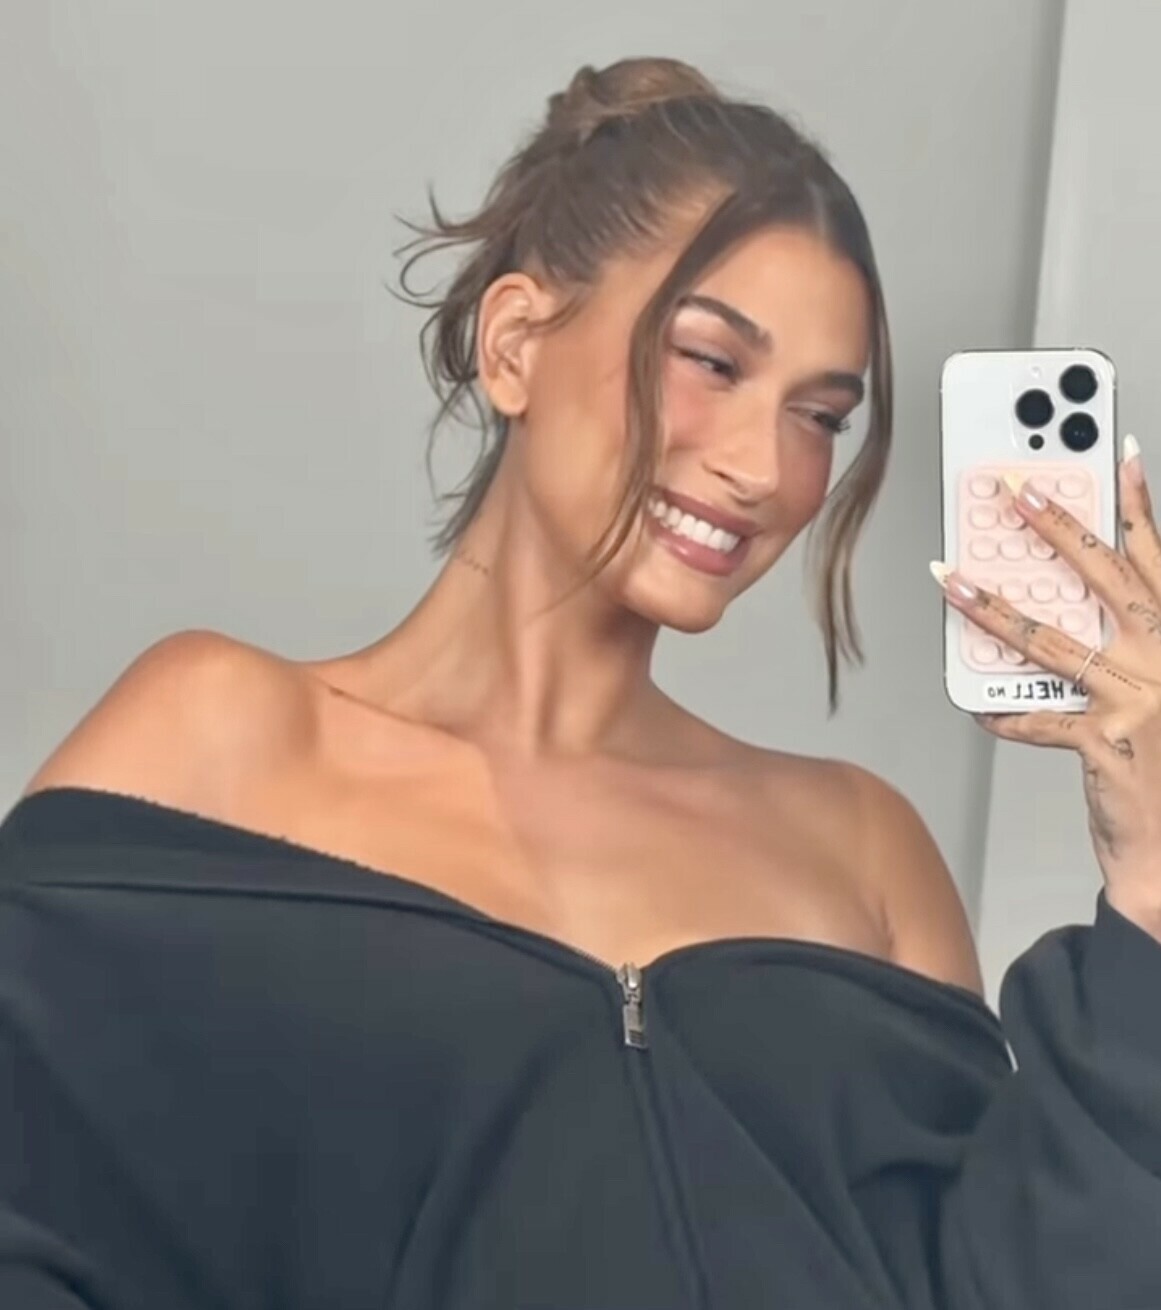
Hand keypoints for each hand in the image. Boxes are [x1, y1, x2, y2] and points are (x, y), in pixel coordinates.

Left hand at [931, 437, 1160, 940]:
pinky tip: (974, 704)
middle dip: (1054, 528)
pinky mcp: (1110, 742)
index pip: (1155, 558)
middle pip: (1104, 579)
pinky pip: (1039, 719)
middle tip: (1010, 491)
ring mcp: (1142, 699)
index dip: (1137, 503)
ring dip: (993, 609)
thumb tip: (1061, 605)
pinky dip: (1003, 714)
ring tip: (951, 580)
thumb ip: (1126, 643)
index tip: (1113, 454)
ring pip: (1052, 642)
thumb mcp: (1158, 687)